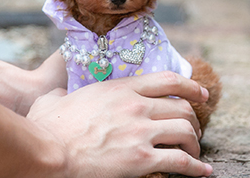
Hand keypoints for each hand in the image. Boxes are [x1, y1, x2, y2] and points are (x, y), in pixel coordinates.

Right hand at [26, 71, 212, 177]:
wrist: (48, 153)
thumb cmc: (47, 127)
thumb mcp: (54, 99)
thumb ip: (61, 93)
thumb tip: (56, 94)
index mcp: (120, 89)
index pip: (168, 80)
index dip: (190, 86)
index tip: (201, 93)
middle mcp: (136, 106)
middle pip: (182, 108)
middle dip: (194, 120)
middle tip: (195, 129)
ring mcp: (140, 132)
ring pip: (185, 132)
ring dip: (195, 143)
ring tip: (195, 151)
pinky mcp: (141, 159)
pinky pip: (180, 161)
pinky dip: (196, 167)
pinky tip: (202, 172)